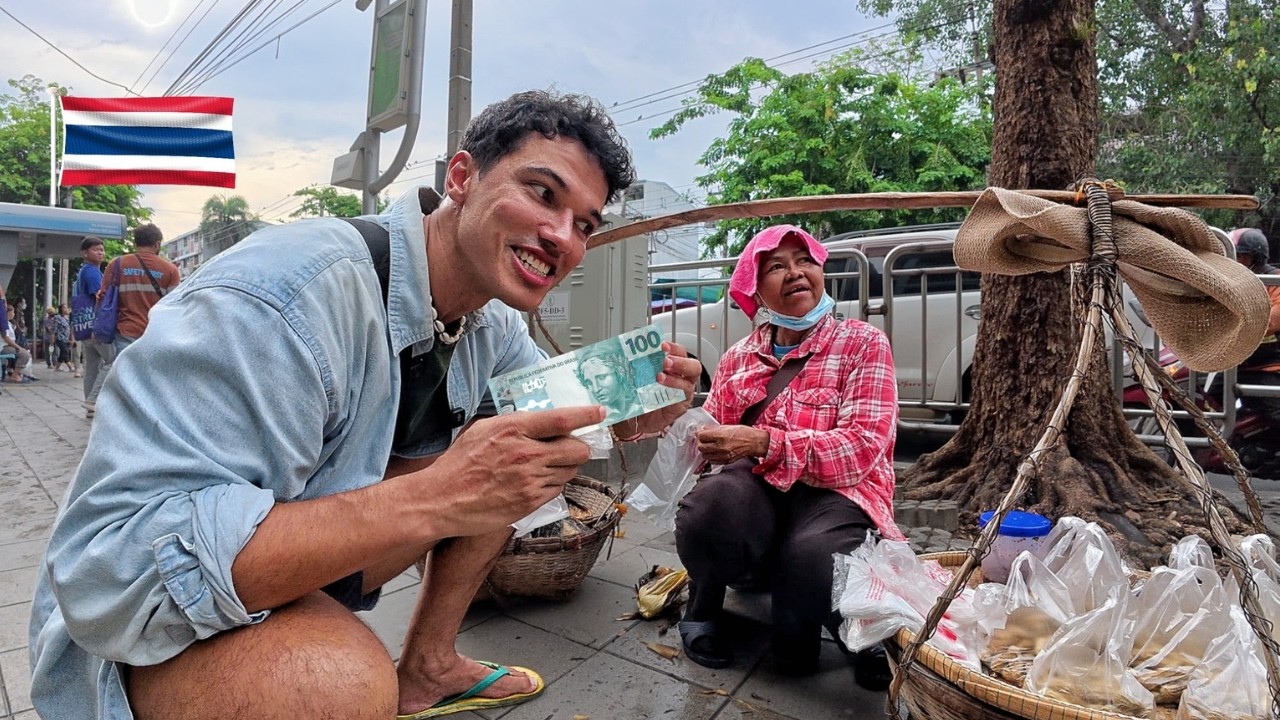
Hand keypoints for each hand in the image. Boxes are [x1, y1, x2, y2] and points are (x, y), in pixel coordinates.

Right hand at [414, 405, 604, 536]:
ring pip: (569, 471)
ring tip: (542, 467)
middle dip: (579, 447)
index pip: (562, 419)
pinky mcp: (531, 501)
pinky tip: (532, 483)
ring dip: (563, 467)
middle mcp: (527, 454)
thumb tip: (539, 421)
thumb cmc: (458, 465)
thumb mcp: (483, 430)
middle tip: (572, 447)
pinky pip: (556, 490)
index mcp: (514, 429)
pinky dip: (551, 485)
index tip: (600, 412)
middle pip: (577, 448)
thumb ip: (514, 424)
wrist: (441, 500)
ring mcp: (531, 480)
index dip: (587, 415)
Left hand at [617, 341, 700, 436]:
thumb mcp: (637, 376)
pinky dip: (672, 393)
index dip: (674, 347)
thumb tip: (626, 352)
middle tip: (665, 361)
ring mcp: (682, 392)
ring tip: (659, 377)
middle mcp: (681, 377)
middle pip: (693, 366)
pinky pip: (681, 398)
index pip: (680, 352)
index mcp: (673, 366)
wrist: (634, 418)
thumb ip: (638, 365)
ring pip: (689, 382)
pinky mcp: (680, 406)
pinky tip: (660, 390)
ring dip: (674, 378)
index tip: (662, 345)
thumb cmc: (638, 395)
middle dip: (680, 362)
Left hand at [695, 425, 769, 464]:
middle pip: (701, 447)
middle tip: (703, 439)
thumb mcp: (728, 426)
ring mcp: (723, 456)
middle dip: (700, 442)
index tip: (700, 432)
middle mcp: (721, 447)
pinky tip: (714, 452)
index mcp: (721, 436)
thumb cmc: (744, 433)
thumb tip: (704, 429)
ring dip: (705, 450)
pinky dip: (710, 456)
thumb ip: (714, 429)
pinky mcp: (726, 461)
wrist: (754, 443)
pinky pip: (711, 461)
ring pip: (705, 455)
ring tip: (708, 446)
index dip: (699, 433)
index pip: (701, 436)